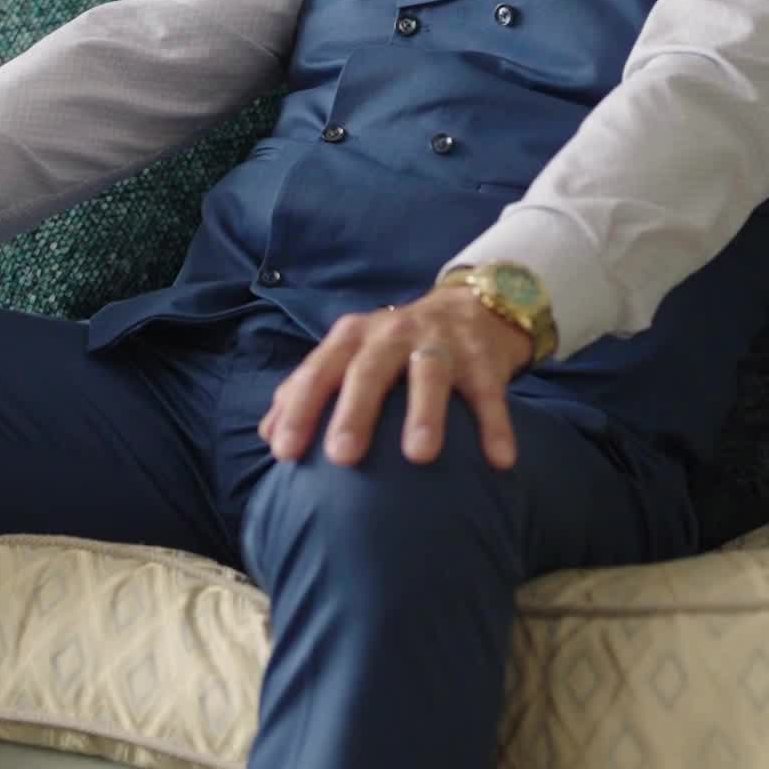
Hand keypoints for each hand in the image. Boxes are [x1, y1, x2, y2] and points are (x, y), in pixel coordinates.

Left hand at [257, 287, 527, 472]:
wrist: (469, 307)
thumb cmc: (392, 348)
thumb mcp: (348, 357)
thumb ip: (308, 389)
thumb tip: (268, 435)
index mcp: (352, 337)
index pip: (319, 371)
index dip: (300, 409)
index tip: (285, 453)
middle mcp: (393, 334)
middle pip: (370, 370)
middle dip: (355, 411)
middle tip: (342, 457)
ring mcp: (440, 344)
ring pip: (430, 374)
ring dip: (424, 413)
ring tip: (419, 456)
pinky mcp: (483, 358)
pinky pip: (489, 393)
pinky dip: (495, 425)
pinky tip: (500, 460)